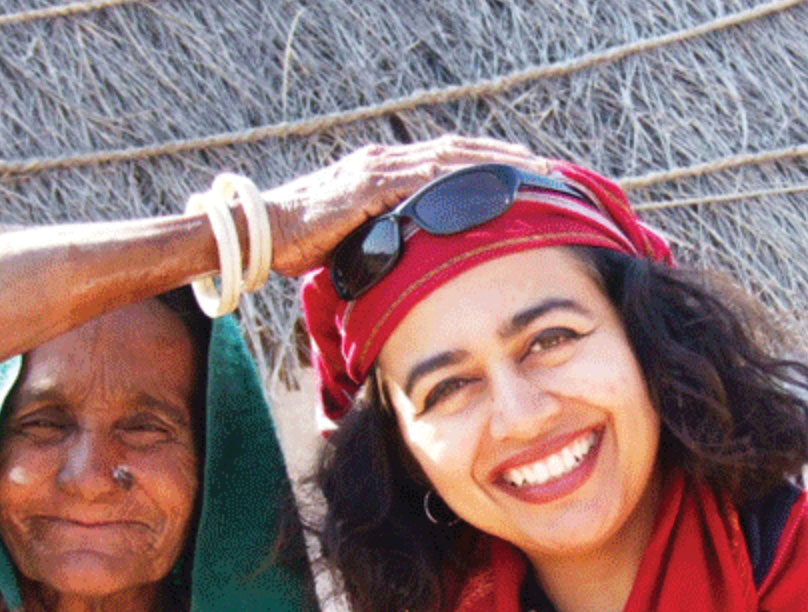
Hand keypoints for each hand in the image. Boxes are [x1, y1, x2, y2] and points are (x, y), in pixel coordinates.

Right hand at [261, 135, 550, 276]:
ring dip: (488, 165)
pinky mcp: (366, 186)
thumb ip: (386, 238)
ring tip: (527, 172)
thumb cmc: (304, 241)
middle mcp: (383, 161)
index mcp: (384, 170)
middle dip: (500, 157)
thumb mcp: (356, 237)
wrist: (264, 233)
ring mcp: (376, 171)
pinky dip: (454, 181)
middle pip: (455, 152)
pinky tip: (483, 187)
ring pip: (444, 160)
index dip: (486, 160)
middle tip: (542, 166)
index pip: (445, 158)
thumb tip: (414, 262)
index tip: (524, 168)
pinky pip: (419, 180)